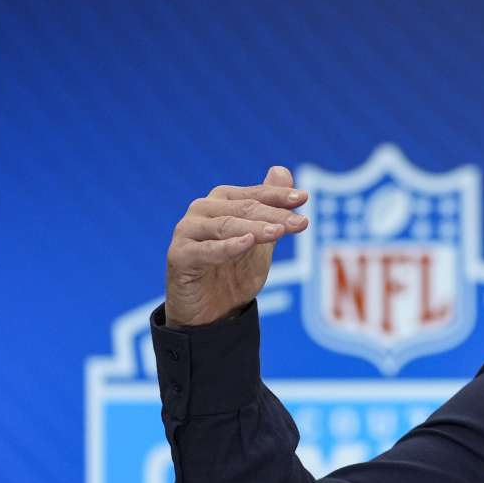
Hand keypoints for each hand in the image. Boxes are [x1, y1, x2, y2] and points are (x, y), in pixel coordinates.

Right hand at [165, 165, 309, 326]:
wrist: (213, 312)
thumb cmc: (235, 271)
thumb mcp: (260, 240)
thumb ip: (270, 209)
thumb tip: (282, 170)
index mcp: (222, 201)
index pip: (255, 194)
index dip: (279, 196)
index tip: (304, 198)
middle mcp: (202, 210)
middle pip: (244, 209)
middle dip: (274, 215)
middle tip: (301, 223)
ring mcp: (187, 231)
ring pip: (226, 225)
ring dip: (254, 228)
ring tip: (278, 232)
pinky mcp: (179, 255)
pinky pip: (205, 249)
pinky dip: (227, 246)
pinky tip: (247, 243)